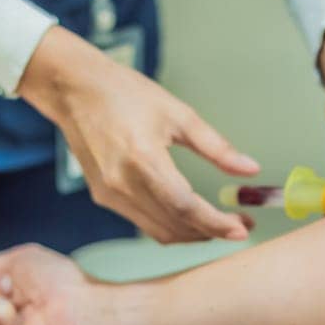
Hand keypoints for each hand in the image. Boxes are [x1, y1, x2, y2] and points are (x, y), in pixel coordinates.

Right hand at [20, 27, 259, 243]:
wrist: (74, 90)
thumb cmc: (124, 94)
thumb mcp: (178, 114)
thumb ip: (216, 147)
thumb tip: (250, 170)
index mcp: (143, 160)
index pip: (186, 207)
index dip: (217, 223)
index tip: (242, 228)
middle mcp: (123, 184)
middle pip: (175, 226)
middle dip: (211, 232)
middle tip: (239, 226)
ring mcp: (110, 194)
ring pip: (159, 231)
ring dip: (191, 234)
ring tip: (218, 224)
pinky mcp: (103, 197)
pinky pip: (143, 223)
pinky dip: (170, 226)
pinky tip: (188, 217)